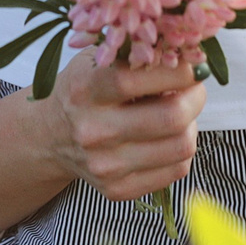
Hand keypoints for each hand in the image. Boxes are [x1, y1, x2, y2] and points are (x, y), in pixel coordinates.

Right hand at [43, 50, 204, 200]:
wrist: (50, 136)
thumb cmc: (84, 89)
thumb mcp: (99, 60)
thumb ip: (137, 55)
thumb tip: (190, 55)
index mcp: (86, 89)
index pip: (142, 79)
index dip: (180, 70)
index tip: (192, 66)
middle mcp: (93, 130)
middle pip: (172, 117)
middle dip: (195, 98)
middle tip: (194, 88)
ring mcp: (105, 165)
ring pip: (182, 146)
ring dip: (191, 125)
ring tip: (178, 113)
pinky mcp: (117, 189)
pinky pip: (177, 170)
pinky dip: (181, 150)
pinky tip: (166, 137)